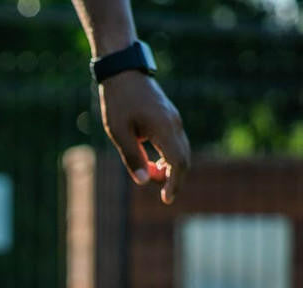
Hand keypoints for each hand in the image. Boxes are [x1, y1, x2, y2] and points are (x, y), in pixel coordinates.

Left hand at [98, 72, 190, 204]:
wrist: (124, 72)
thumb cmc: (118, 102)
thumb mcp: (119, 133)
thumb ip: (132, 158)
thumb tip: (144, 182)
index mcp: (164, 128)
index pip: (178, 162)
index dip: (174, 183)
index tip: (166, 199)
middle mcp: (174, 124)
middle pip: (184, 159)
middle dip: (175, 179)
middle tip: (163, 196)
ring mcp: (174, 120)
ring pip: (181, 151)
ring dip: (171, 169)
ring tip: (152, 177)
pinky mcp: (169, 118)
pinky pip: (175, 144)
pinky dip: (169, 158)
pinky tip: (154, 165)